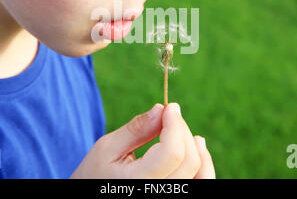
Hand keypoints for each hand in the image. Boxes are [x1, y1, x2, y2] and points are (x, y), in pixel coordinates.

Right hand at [70, 103, 215, 178]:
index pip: (172, 153)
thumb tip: (161, 109)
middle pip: (188, 160)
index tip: (170, 106)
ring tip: (192, 135)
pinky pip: (201, 184)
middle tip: (171, 115)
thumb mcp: (106, 149)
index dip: (175, 124)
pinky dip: (203, 166)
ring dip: (198, 150)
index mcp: (138, 183)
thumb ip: (136, 129)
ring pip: (202, 176)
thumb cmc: (93, 175)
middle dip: (183, 131)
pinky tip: (196, 150)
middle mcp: (157, 195)